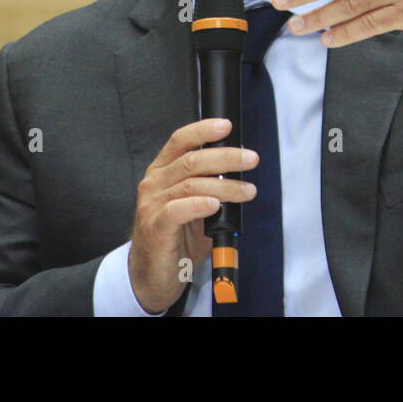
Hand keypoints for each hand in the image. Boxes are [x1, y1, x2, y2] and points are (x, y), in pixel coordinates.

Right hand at [128, 118, 257, 313]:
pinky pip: (178, 209)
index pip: (180, 140)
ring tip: (247, 191)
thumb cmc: (177, 237)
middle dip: (226, 157)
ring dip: (225, 186)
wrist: (152, 275)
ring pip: (191, 184)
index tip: (227, 126)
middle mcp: (154, 183)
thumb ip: (212, 189)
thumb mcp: (197, 207)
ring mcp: (151, 205)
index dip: (203, 130)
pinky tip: (216, 205)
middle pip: (192, 160)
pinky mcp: (155, 227)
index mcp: (162, 171)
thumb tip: (242, 174)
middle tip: (251, 159)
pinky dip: (200, 205)